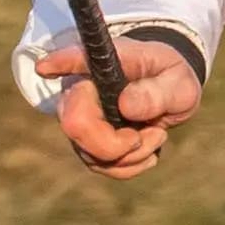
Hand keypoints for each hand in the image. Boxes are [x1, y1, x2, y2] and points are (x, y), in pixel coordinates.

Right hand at [36, 35, 203, 178]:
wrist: (168, 90)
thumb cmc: (170, 77)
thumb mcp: (179, 80)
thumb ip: (159, 91)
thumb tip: (125, 105)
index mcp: (103, 64)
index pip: (75, 59)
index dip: (58, 63)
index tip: (45, 67)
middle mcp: (81, 90)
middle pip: (75, 125)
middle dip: (116, 144)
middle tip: (154, 132)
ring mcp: (78, 117)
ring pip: (90, 154)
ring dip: (132, 155)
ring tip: (156, 133)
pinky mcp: (85, 140)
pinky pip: (100, 165)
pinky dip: (130, 165)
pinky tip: (146, 147)